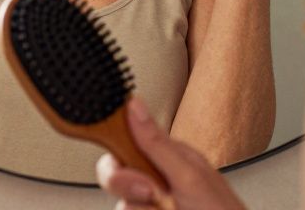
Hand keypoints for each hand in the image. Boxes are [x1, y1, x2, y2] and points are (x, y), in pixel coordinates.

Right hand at [97, 97, 245, 209]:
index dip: (117, 148)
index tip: (125, 161)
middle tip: (152, 193)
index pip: (125, 139)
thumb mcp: (189, 176)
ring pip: (122, 202)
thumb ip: (158, 144)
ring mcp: (152, 203)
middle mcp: (156, 178)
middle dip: (128, 186)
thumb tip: (134, 105)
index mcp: (168, 156)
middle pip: (115, 173)